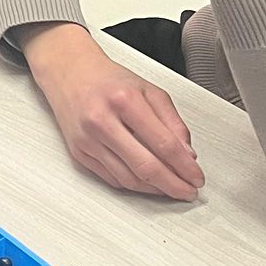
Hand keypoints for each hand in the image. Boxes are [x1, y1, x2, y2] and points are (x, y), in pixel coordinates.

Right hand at [22, 23, 202, 198]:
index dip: (185, 166)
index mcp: (124, 100)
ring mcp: (88, 139)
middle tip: (188, 191)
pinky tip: (147, 183)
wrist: (68, 73)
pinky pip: (112, 179)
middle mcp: (102, 121)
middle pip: (146, 167)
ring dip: (155, 189)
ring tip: (171, 188)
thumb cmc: (107, 79)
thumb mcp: (148, 90)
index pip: (164, 144)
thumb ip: (172, 121)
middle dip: (174, 185)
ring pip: (129, 179)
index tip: (196, 176)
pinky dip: (134, 186)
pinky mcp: (79, 153)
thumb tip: (187, 154)